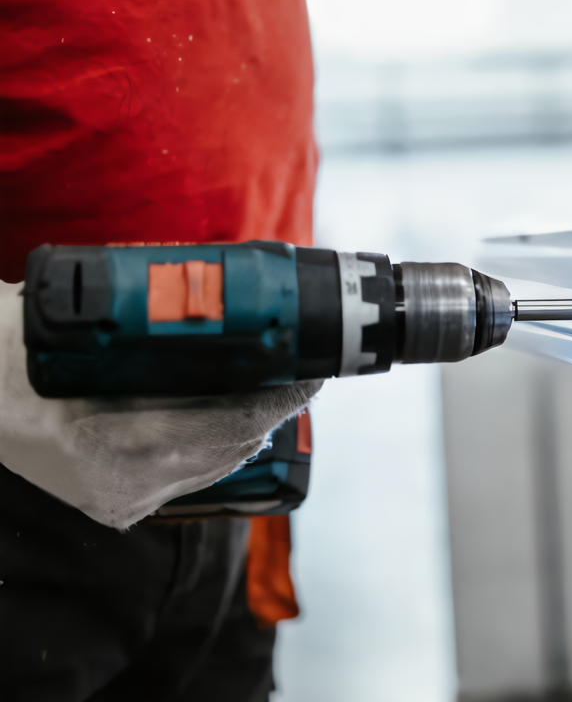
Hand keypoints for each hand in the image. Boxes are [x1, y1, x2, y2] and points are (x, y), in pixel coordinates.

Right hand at [0, 283, 318, 528]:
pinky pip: (189, 478)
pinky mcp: (114, 506)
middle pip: (235, 444)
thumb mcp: (82, 320)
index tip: (310, 365)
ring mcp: (119, 497)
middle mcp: (124, 476)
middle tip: (297, 371)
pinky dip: (215, 448)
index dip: (283, 392)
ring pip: (217, 464)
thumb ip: (152, 319)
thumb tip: (226, 298)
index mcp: (117, 432)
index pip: (236, 417)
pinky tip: (227, 422)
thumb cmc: (16, 345)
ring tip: (270, 389)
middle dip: (275, 406)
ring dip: (249, 427)